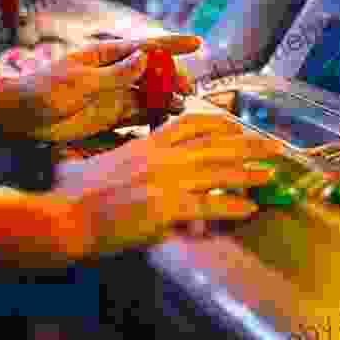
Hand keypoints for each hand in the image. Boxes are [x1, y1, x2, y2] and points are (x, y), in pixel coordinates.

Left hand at [0, 36, 199, 140]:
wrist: (22, 117)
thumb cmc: (44, 90)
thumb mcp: (79, 81)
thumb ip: (114, 74)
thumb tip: (145, 58)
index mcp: (105, 56)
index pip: (144, 46)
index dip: (172, 45)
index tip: (197, 43)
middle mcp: (114, 73)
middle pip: (152, 72)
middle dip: (173, 78)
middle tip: (187, 90)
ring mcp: (114, 94)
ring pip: (149, 94)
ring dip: (165, 99)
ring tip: (180, 108)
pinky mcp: (110, 116)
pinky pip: (138, 114)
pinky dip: (153, 116)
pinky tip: (164, 121)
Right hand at [55, 114, 282, 256]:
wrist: (66, 217)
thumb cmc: (75, 195)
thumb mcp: (98, 165)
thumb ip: (117, 163)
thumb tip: (108, 164)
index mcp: (145, 144)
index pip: (189, 123)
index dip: (219, 122)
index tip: (238, 124)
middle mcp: (159, 156)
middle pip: (213, 143)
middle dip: (248, 143)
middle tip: (274, 144)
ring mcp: (164, 179)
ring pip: (217, 169)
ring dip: (249, 171)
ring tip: (272, 172)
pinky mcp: (165, 206)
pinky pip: (208, 204)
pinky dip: (231, 206)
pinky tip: (249, 209)